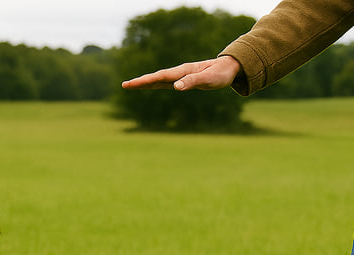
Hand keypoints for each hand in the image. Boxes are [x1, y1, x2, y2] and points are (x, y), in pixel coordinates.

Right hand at [122, 56, 240, 90]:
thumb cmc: (219, 74)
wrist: (228, 68)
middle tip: (124, 85)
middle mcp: (178, 73)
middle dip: (140, 82)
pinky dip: (154, 84)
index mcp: (182, 72)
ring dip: (144, 83)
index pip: (159, 77)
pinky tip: (149, 86)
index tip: (131, 84)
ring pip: (158, 80)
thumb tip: (175, 87)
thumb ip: (192, 82)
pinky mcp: (183, 80)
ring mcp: (180, 76)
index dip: (144, 81)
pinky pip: (164, 82)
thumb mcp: (208, 80)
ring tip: (131, 85)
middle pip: (155, 77)